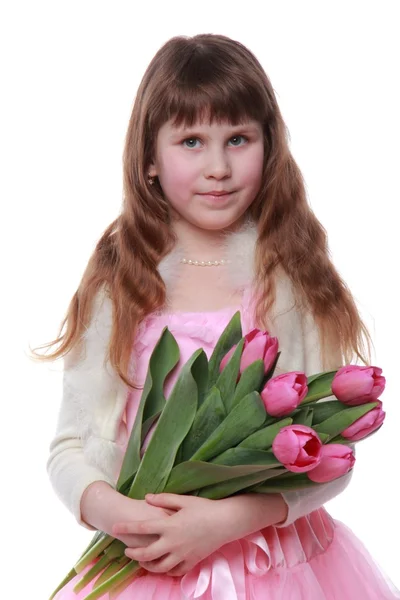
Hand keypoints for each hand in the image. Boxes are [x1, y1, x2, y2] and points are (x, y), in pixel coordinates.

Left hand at [112, 493, 229, 576]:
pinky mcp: (191, 562)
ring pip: (158, 567)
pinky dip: (166, 571)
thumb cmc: (204, 508)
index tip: (115, 528)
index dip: (126, 528)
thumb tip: (146, 497)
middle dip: (133, 553)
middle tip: (126, 550)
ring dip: (146, 565)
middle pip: (146, 554)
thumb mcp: (184, 500)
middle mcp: (173, 543)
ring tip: (142, 560)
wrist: (225, 522)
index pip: (142, 528)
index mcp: (169, 525)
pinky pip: (174, 572)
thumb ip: (163, 499)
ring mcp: (182, 555)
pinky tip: (162, 566)